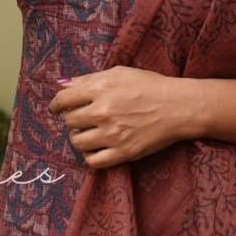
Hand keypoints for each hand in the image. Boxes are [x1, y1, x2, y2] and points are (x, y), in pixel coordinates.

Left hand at [48, 67, 196, 168]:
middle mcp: (103, 112)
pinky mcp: (123, 152)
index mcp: (100, 89)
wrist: (179, 107)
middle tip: (82, 119)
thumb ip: (89, 78)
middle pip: (69, 122)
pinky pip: (93, 161)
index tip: (57, 109)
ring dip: (79, 138)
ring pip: (78, 142)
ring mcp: (112, 134)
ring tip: (89, 134)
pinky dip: (90, 157)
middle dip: (72, 120)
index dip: (56, 105)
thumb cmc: (151, 86)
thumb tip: (62, 84)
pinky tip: (96, 149)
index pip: (63, 100)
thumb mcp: (119, 73)